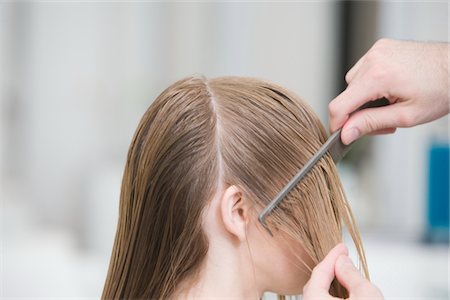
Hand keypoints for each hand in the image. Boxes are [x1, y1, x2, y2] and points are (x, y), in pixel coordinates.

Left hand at [303, 243, 382, 299]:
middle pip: (316, 285)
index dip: (332, 257)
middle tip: (343, 258)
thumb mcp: (365, 294)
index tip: (342, 247)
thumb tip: (342, 261)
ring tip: (346, 274)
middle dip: (330, 270)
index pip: (319, 272)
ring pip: (319, 296)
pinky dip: (332, 297)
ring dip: (331, 285)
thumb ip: (351, 274)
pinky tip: (346, 294)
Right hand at [329, 39, 448, 144]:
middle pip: (347, 95)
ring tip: (389, 103)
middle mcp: (373, 59)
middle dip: (359, 113)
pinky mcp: (380, 48)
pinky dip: (370, 83)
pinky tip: (388, 88)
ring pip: (353, 83)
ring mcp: (376, 51)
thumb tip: (346, 133)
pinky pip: (363, 70)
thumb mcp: (405, 116)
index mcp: (377, 76)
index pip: (339, 106)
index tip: (342, 135)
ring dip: (364, 97)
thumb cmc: (441, 89)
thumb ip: (371, 124)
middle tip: (384, 121)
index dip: (337, 124)